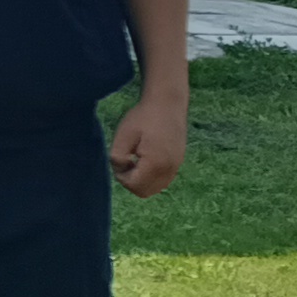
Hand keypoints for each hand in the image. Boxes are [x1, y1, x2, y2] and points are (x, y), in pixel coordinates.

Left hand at [108, 83, 188, 197]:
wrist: (167, 104)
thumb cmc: (143, 117)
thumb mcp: (123, 135)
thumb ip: (118, 157)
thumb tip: (122, 170)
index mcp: (156, 164)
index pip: (134, 186)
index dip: (121, 176)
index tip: (119, 159)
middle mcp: (169, 169)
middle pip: (145, 192)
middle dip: (131, 181)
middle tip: (126, 161)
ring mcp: (176, 166)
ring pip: (155, 188)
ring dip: (141, 180)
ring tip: (135, 160)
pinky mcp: (178, 162)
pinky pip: (163, 180)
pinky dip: (151, 177)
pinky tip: (144, 159)